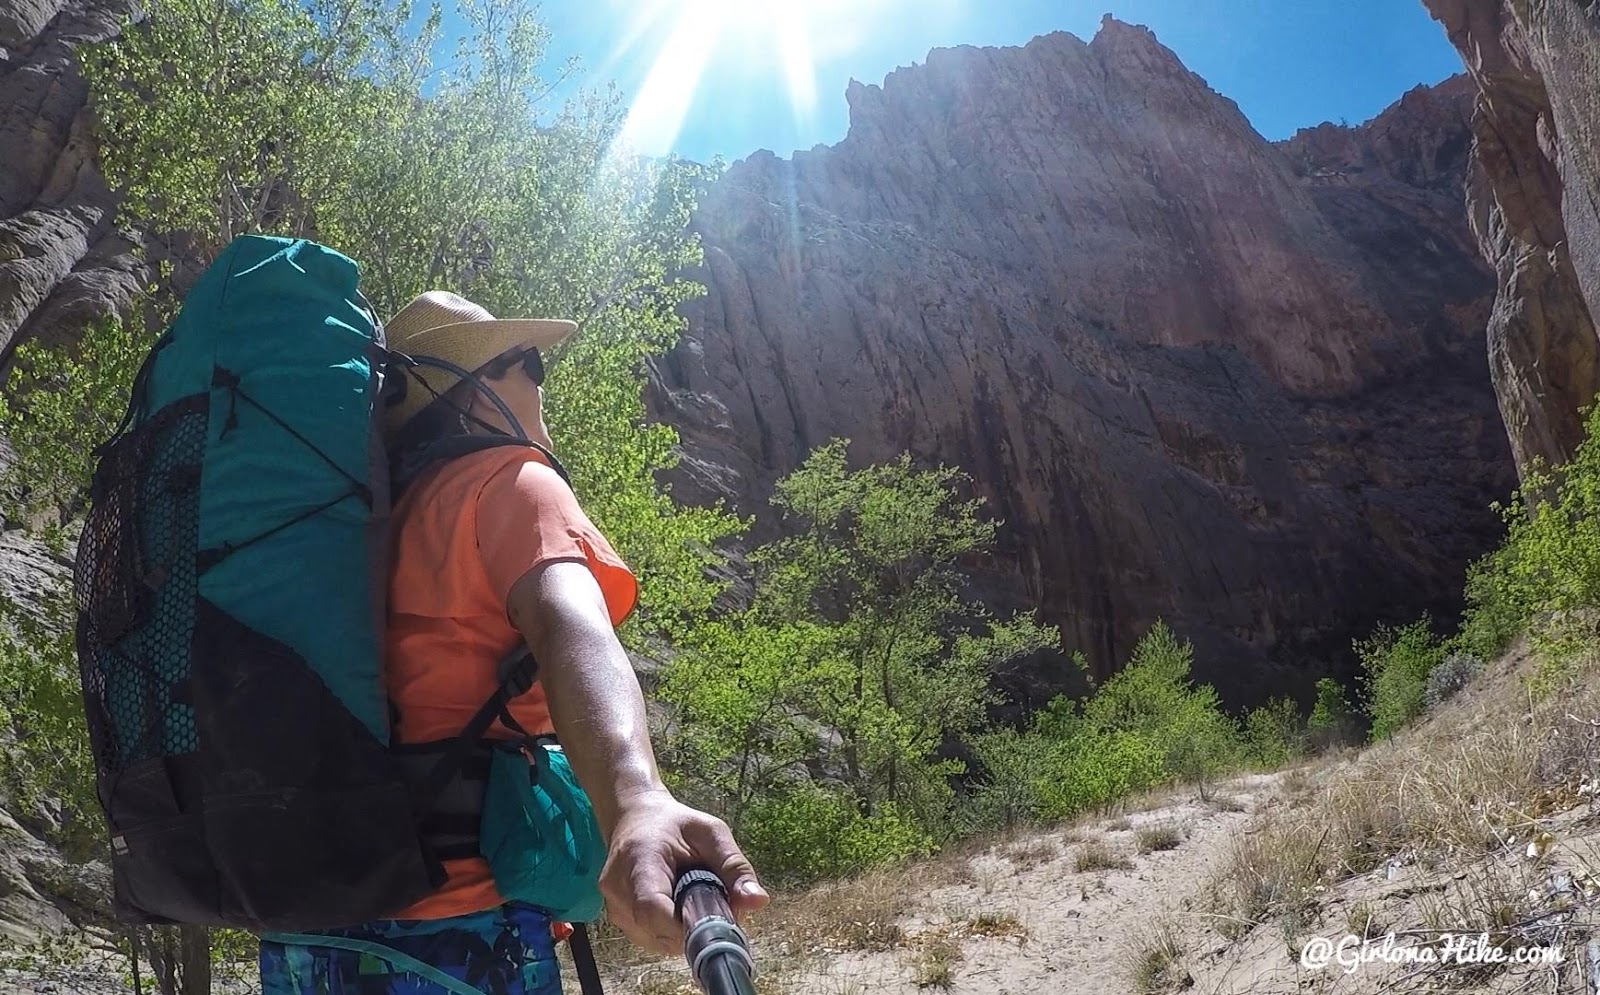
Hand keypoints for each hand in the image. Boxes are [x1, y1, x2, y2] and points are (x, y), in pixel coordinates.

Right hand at [599, 790, 769, 954]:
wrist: (635, 817)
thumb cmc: (674, 824)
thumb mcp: (711, 833)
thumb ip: (735, 867)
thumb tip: (759, 901)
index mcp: (640, 859)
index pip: (653, 910)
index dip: (686, 925)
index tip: (714, 917)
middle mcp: (618, 886)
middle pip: (656, 931)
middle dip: (692, 929)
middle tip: (713, 906)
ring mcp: (613, 904)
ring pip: (653, 940)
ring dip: (681, 933)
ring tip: (693, 902)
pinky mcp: (616, 916)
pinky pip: (647, 938)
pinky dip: (668, 932)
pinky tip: (678, 908)